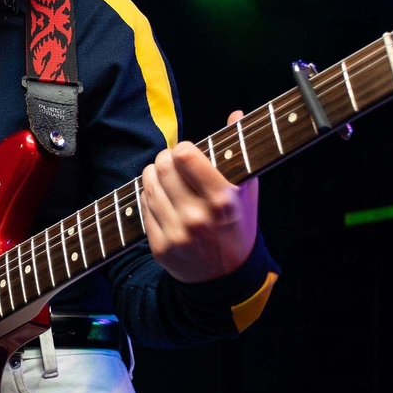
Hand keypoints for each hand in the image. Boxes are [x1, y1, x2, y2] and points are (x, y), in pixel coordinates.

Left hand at [141, 110, 259, 283]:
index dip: (184, 149)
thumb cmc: (239, 226)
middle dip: (166, 159)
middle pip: (163, 166)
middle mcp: (198, 218)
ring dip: (154, 175)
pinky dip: (150, 198)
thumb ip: (240, 152)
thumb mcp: (248, 191)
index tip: (189, 153)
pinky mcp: (160, 247)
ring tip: (166, 177)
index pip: (185, 156)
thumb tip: (236, 114)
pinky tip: (163, 199)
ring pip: (149, 184)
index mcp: (223, 201)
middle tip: (173, 162)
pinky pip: (143, 207)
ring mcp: (177, 235)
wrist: (227, 278)